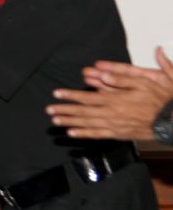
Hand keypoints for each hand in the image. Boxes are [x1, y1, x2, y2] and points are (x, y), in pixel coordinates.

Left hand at [47, 49, 172, 140]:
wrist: (172, 120)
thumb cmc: (159, 99)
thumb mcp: (143, 82)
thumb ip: (121, 79)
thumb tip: (102, 75)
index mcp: (115, 100)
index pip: (87, 97)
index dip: (70, 95)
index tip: (56, 93)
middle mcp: (112, 114)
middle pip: (83, 112)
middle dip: (64, 110)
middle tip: (49, 110)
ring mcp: (115, 125)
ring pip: (87, 124)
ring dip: (70, 122)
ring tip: (55, 120)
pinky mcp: (119, 134)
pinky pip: (98, 135)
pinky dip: (84, 134)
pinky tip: (72, 133)